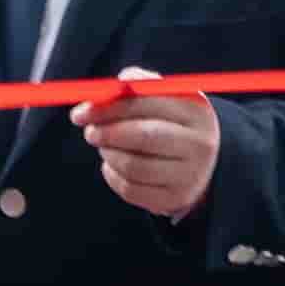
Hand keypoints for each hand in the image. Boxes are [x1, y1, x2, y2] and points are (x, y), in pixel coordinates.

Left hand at [91, 76, 221, 222]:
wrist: (201, 164)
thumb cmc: (171, 123)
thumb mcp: (165, 99)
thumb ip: (138, 85)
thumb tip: (109, 88)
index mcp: (196, 111)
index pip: (147, 103)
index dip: (110, 106)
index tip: (83, 111)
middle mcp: (198, 144)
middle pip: (144, 136)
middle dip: (107, 132)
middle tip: (89, 132)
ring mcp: (189, 175)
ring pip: (133, 166)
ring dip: (108, 154)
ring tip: (104, 147)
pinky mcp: (174, 199)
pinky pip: (130, 189)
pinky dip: (112, 175)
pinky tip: (113, 166)